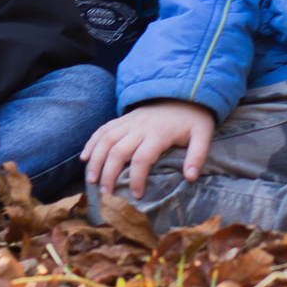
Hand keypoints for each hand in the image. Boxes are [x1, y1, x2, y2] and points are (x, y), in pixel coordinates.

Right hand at [83, 100, 214, 200]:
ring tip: (91, 180)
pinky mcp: (123, 118)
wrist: (182, 90)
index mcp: (159, 134)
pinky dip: (91, 142)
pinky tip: (84, 157)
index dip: (136, 179)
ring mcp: (129, 121)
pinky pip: (103, 129)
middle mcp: (140, 127)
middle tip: (106, 194)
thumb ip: (197, 155)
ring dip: (96, 160)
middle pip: (117, 151)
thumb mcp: (202, 134)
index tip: (136, 196)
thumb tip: (190, 178)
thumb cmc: (192, 118)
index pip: (142, 159)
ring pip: (105, 139)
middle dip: (109, 174)